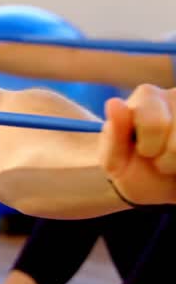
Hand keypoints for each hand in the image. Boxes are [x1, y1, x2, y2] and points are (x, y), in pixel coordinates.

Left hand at [100, 84, 175, 205]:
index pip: (153, 123)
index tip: (142, 151)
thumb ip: (114, 135)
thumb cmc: (136, 170)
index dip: (147, 147)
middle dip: (168, 158)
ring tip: (175, 161)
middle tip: (161, 158)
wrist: (163, 186)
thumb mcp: (116, 162)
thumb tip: (114, 102)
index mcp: (147, 96)